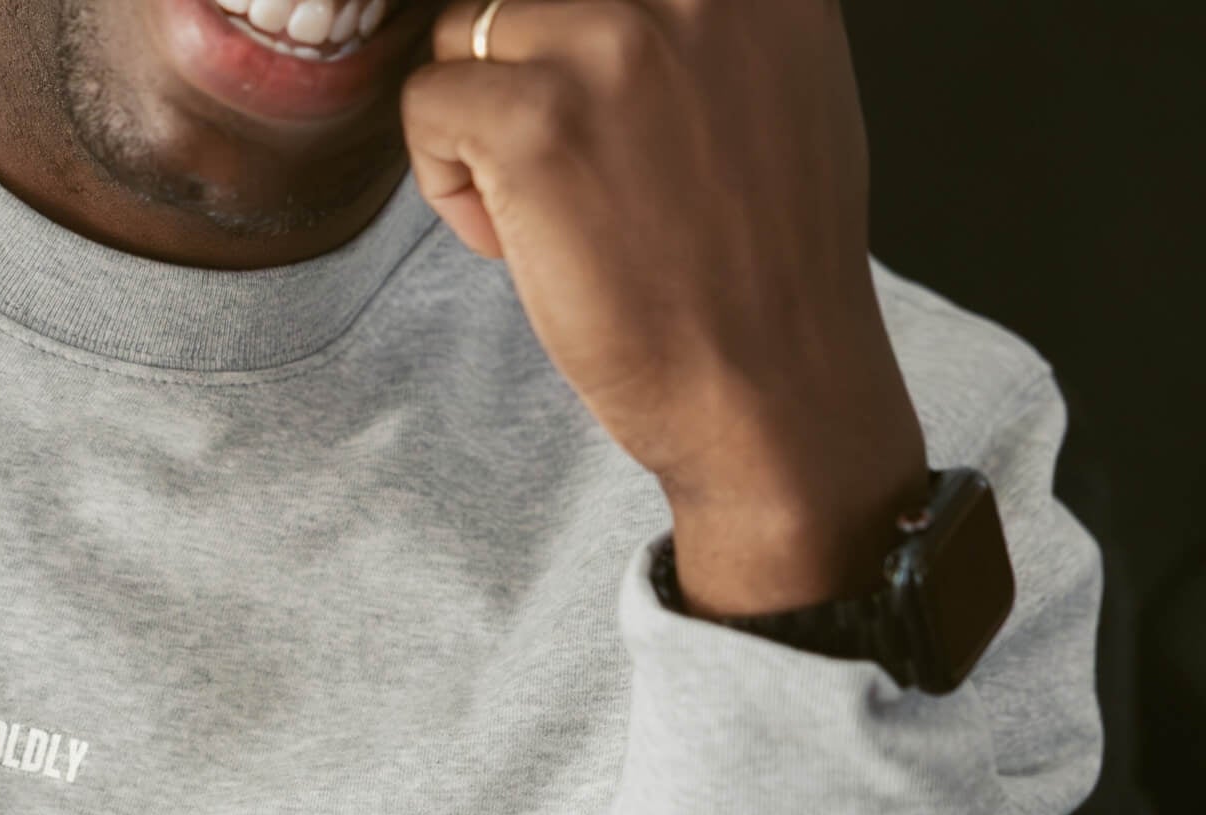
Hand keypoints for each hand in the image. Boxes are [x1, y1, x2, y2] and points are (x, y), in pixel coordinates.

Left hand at [401, 0, 930, 615]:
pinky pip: (426, 102)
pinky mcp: (535, 118)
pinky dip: (445, 179)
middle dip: (516, 68)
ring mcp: (611, 43)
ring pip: (462, 30)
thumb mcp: (779, 87)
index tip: (584, 115)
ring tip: (542, 208)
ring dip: (476, 120)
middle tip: (564, 166)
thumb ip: (704, 26)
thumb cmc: (762, 265)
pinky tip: (512, 241)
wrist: (773, 386)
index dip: (563, 41)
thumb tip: (616, 12)